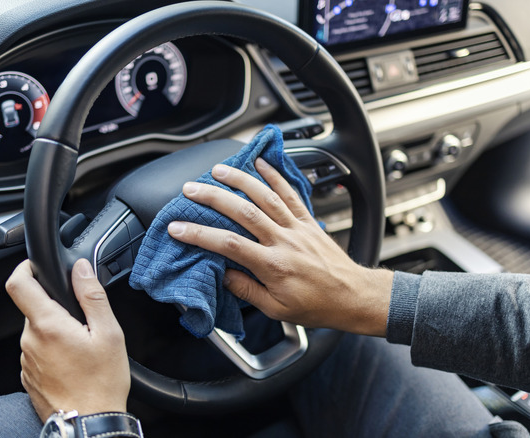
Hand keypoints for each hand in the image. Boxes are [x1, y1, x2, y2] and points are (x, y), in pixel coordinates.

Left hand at [5, 259, 129, 421]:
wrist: (89, 424)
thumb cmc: (101, 384)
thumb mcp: (109, 333)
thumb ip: (92, 296)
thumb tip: (81, 269)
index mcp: (48, 325)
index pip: (18, 284)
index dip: (24, 268)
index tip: (37, 266)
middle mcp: (30, 341)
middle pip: (34, 308)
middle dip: (55, 307)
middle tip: (83, 320)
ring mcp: (27, 361)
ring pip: (38, 331)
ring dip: (56, 331)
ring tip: (83, 347)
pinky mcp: (29, 376)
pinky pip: (38, 352)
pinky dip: (54, 350)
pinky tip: (75, 364)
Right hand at [167, 158, 392, 336]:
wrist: (352, 296)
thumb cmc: (315, 306)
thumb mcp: (275, 309)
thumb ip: (247, 290)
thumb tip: (222, 274)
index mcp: (272, 266)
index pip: (229, 245)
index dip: (200, 235)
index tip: (178, 228)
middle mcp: (284, 241)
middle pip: (243, 212)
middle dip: (214, 198)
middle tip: (191, 189)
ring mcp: (297, 227)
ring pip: (266, 196)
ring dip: (241, 180)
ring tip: (219, 169)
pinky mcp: (308, 221)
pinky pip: (291, 193)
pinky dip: (276, 176)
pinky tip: (261, 163)